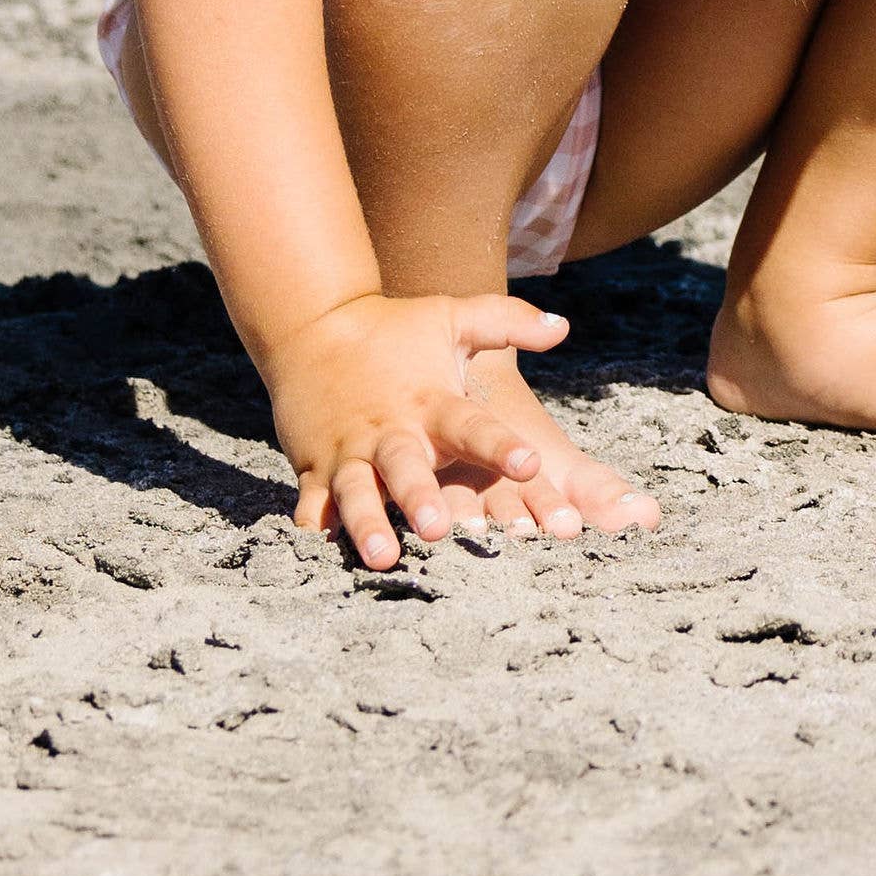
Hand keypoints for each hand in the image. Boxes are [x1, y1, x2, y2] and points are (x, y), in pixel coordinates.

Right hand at [266, 289, 570, 565]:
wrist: (314, 325)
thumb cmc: (396, 331)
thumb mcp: (452, 319)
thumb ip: (507, 323)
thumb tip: (562, 328)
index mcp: (431, 403)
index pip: (471, 425)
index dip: (500, 445)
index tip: (531, 464)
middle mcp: (392, 430)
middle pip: (407, 467)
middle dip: (421, 497)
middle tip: (440, 528)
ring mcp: (350, 451)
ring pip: (358, 492)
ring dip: (368, 523)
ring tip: (382, 556)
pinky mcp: (316, 467)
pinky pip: (312, 502)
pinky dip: (314, 525)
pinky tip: (318, 549)